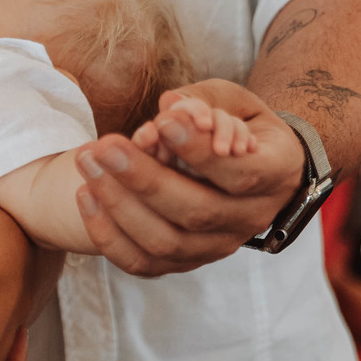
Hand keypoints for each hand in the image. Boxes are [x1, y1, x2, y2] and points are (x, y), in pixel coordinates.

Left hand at [74, 79, 305, 276]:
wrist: (248, 168)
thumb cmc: (238, 125)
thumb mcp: (235, 100)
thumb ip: (203, 99)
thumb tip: (169, 107)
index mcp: (275, 174)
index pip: (241, 175)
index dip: (199, 152)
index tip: (162, 122)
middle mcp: (251, 219)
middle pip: (197, 212)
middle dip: (145, 178)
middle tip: (104, 145)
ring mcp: (217, 247)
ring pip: (166, 241)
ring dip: (118, 204)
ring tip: (87, 161)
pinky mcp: (185, 262)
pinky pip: (142, 262)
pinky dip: (108, 234)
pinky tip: (85, 194)